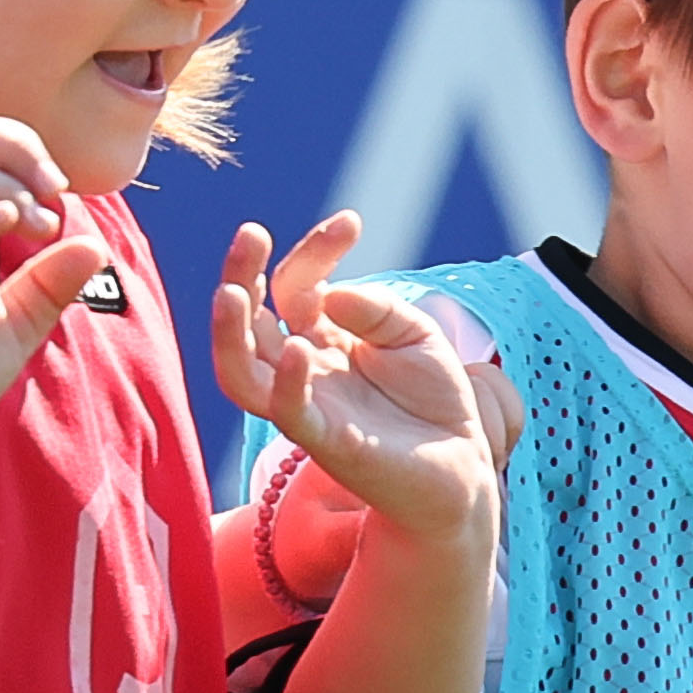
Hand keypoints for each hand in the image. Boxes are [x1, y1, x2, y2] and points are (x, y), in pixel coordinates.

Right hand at [214, 218, 512, 559]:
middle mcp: (304, 371)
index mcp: (321, 338)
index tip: (349, 223)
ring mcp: (311, 407)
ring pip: (242, 373)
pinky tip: (299, 348)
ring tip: (233, 291)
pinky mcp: (329, 443)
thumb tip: (327, 294)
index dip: (315, 251)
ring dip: (230, 333)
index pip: (296, 286)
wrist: (462, 468)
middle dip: (242, 275)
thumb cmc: (434, 401)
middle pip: (249, 323)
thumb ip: (375, 308)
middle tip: (251, 234)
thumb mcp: (414, 333)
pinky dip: (288, 382)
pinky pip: (291, 414)